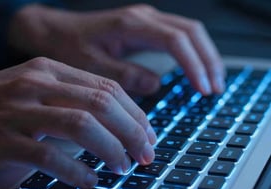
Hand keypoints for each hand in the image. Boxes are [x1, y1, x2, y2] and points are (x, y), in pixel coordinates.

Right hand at [0, 57, 155, 188]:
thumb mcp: (33, 90)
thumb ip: (70, 100)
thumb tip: (115, 124)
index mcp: (49, 69)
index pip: (106, 87)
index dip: (135, 114)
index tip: (148, 135)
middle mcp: (35, 82)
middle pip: (101, 104)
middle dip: (132, 132)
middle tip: (146, 155)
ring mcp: (17, 109)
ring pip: (81, 125)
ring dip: (111, 149)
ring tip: (123, 167)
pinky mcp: (0, 138)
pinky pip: (49, 155)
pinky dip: (75, 170)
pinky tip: (89, 180)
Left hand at [9, 4, 224, 95]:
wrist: (55, 31)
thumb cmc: (69, 46)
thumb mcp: (92, 65)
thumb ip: (124, 75)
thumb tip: (156, 84)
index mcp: (131, 25)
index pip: (176, 40)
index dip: (193, 65)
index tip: (203, 89)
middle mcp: (143, 17)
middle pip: (191, 31)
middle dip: (208, 60)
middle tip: (215, 88)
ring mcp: (147, 20)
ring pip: (190, 31)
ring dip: (205, 56)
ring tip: (214, 82)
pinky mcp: (146, 28)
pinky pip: (180, 36)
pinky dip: (193, 53)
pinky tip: (197, 70)